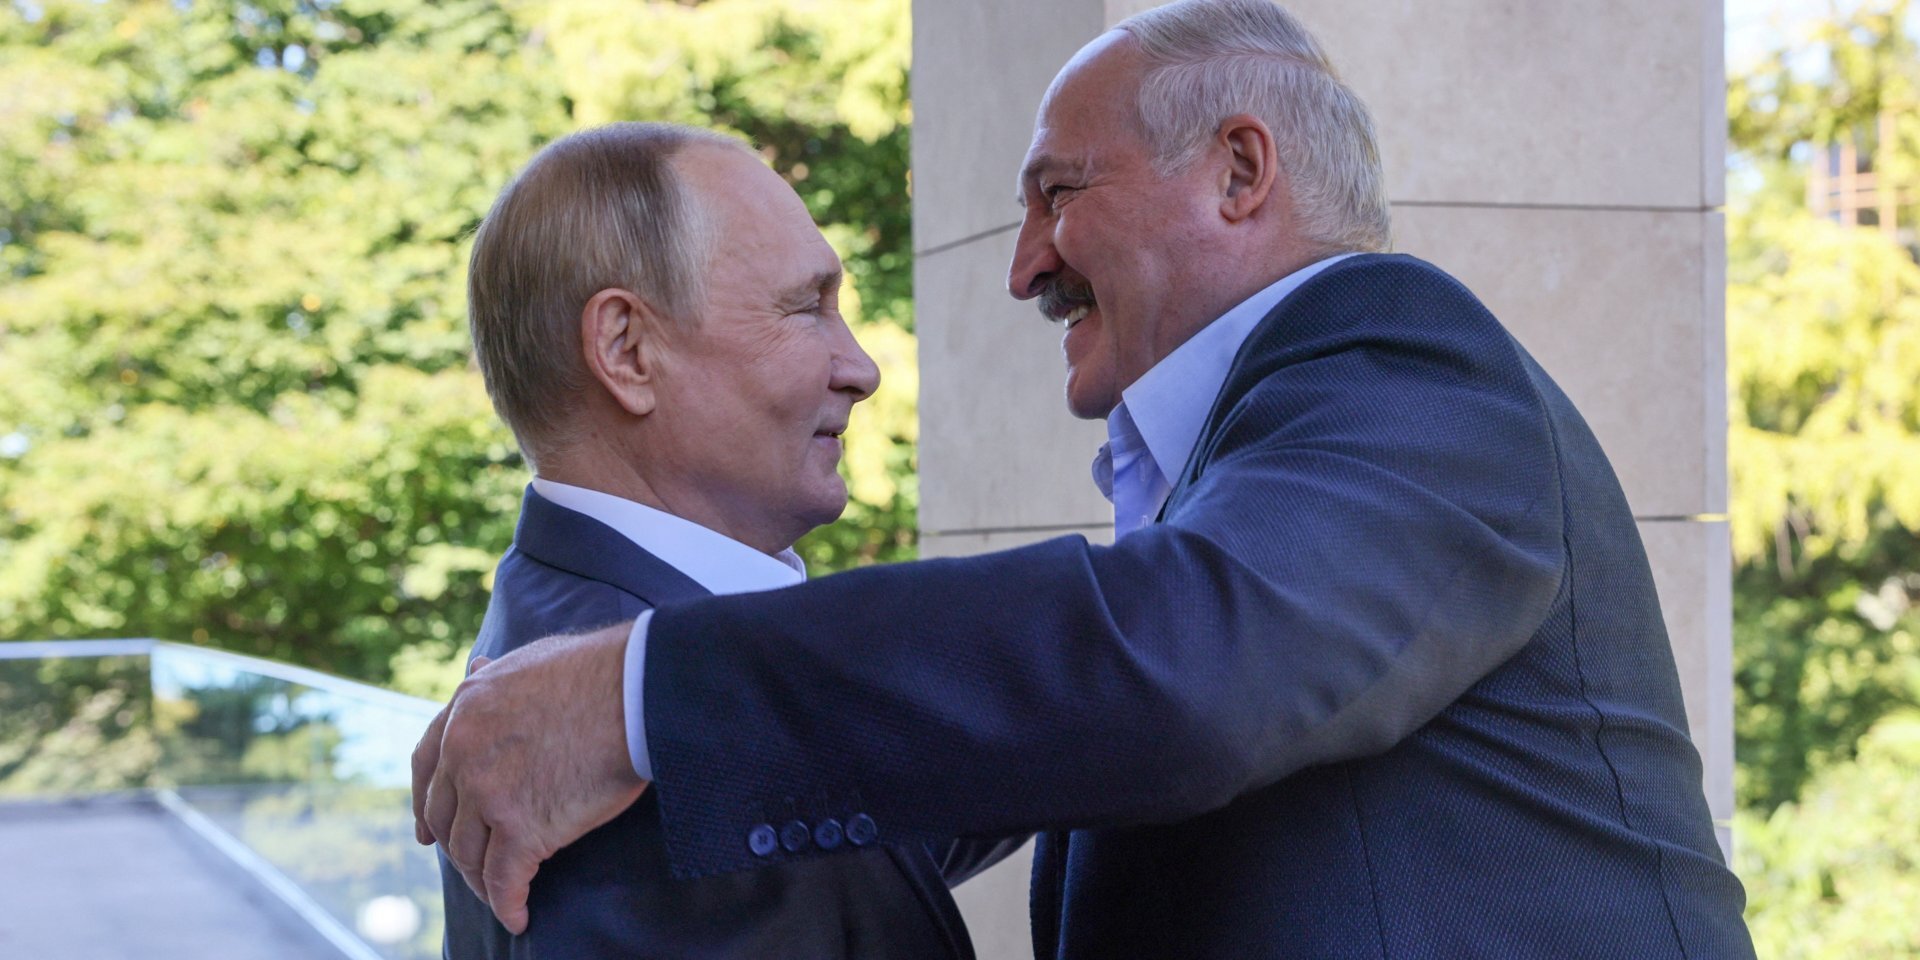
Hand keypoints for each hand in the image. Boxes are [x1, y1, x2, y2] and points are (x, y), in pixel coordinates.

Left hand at [410, 622, 645, 933]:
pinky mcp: (523, 829)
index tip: (427, 833)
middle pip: (446, 816)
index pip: (425, 765)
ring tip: (500, 894)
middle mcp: (464, 751)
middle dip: (457, 846)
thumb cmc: (598, 670)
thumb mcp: (528, 660)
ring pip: (470, 853)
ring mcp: (489, 793)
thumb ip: (495, 674)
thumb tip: (477, 667)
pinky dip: (507, 904)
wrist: (636, 690)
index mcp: (464, 709)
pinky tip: (518, 916)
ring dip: (482, 881)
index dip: (423, 804)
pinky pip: (504, 880)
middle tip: (473, 867)